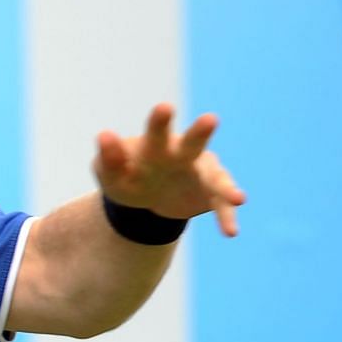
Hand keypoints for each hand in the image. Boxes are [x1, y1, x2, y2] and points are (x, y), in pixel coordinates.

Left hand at [94, 104, 247, 236]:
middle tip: (211, 120)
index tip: (164, 108)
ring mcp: (201, 174)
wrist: (147, 195)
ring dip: (225, 186)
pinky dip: (226, 217)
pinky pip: (220, 206)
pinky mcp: (210, 195)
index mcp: (157, 146)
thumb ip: (108, 158)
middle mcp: (184, 155)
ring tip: (238, 198)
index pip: (157, 133)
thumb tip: (103, 135)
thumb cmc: (128, 176)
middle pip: (192, 144)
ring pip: (216, 179)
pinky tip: (230, 233)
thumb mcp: (111, 172)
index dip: (160, 122)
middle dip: (200, 134)